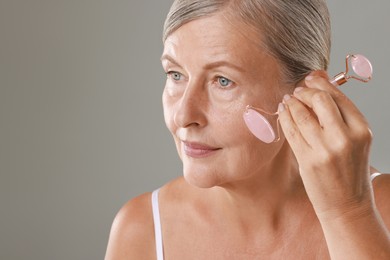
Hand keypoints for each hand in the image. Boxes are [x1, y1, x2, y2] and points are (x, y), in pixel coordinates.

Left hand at [278, 72, 373, 220]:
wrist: (347, 204)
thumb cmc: (349, 170)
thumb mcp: (354, 140)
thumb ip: (339, 113)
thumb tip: (320, 80)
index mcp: (361, 129)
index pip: (337, 96)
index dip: (319, 84)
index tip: (309, 80)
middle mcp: (345, 137)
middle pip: (319, 100)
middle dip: (304, 91)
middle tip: (296, 91)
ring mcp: (325, 149)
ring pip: (302, 114)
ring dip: (291, 103)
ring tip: (287, 100)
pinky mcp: (308, 160)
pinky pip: (291, 131)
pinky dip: (284, 117)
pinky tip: (283, 112)